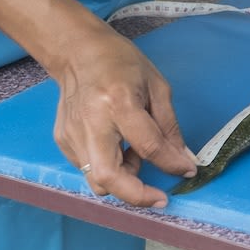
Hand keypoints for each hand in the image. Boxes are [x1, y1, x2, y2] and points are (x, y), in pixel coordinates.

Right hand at [49, 23, 197, 208]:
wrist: (78, 52)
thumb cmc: (121, 63)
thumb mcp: (156, 87)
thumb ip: (169, 127)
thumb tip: (183, 161)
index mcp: (118, 102)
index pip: (148, 145)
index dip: (171, 164)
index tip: (187, 171)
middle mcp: (91, 122)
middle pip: (108, 177)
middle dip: (136, 195)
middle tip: (159, 196)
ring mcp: (71, 134)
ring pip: (97, 179)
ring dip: (124, 178)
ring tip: (134, 151)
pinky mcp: (62, 141)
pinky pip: (89, 168)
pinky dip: (110, 166)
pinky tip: (117, 144)